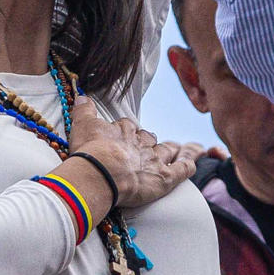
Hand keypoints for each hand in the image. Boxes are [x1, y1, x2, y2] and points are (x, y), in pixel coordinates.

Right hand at [67, 98, 198, 210]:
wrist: (101, 172)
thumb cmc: (91, 151)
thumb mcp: (83, 125)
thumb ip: (83, 110)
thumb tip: (82, 96)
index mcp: (124, 131)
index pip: (129, 127)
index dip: (126, 131)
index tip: (123, 135)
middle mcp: (142, 143)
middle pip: (149, 139)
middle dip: (148, 142)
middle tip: (145, 148)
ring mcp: (155, 160)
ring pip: (167, 151)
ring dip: (169, 151)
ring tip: (172, 151)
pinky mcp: (164, 178)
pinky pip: (182, 170)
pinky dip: (187, 166)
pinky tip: (191, 165)